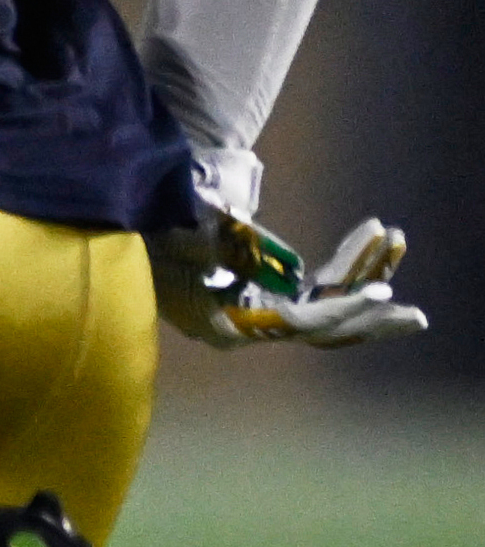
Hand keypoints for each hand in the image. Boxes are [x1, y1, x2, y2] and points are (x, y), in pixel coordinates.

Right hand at [152, 208, 427, 348]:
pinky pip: (315, 292)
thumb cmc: (158, 226)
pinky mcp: (260, 298)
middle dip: (367, 318)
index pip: (297, 326)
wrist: (130, 215)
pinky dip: (343, 269)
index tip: (379, 294)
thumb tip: (294, 273)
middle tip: (417, 318)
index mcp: (227, 326)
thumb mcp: (196, 233)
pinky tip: (375, 239)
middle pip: (320, 331)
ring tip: (396, 242)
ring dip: (360, 276)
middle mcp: (244, 329)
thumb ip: (240, 251)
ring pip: (323, 308)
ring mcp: (254, 313)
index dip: (340, 310)